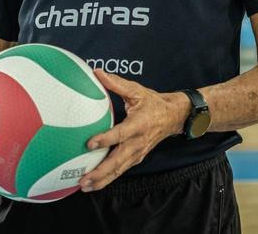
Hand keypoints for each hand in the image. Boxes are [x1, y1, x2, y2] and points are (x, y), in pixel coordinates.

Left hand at [79, 69, 188, 192]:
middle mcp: (138, 142)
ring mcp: (138, 152)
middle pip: (118, 161)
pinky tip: (95, 183)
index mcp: (138, 124)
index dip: (105, 140)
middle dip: (101, 172)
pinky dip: (109, 178)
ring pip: (119, 169)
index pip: (120, 134)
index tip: (89, 144)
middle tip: (83, 178)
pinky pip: (122, 169)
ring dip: (103, 179)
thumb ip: (116, 83)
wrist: (174, 117)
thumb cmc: (153, 102)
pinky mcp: (137, 157)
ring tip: (85, 186)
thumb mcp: (137, 90)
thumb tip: (97, 72)